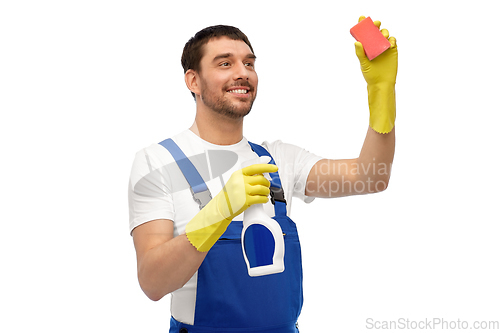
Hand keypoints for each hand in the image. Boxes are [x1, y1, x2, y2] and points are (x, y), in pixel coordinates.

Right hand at [216, 162, 277, 218]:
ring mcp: (243, 191)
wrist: (221, 206)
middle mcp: (240, 181)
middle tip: (266, 186)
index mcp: (238, 174)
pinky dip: (265, 199)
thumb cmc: (228, 194)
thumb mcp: (235, 181)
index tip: (274, 168)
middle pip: (261, 179)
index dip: (267, 167)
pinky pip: (261, 198)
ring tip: (265, 193)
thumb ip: (247, 177)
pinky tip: (263, 199)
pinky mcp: (246, 201)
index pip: (255, 167)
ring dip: (266, 191)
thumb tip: (262, 174)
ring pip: (262, 189)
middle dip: (267, 183)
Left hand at [354, 16, 397, 133]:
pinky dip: (392, 39)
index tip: (361, 18)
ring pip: (385, 34)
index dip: (363, 24)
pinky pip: (393, 41)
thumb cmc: (370, 74)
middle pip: (376, 31)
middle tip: (375, 24)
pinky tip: (390, 42)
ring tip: (382, 35)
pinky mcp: (393, 50)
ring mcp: (384, 47)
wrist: (382, 83)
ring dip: (384, 32)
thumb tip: (356, 42)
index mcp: (366, 46)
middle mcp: (375, 45)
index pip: (364, 33)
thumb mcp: (363, 64)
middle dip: (375, 25)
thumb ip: (360, 53)